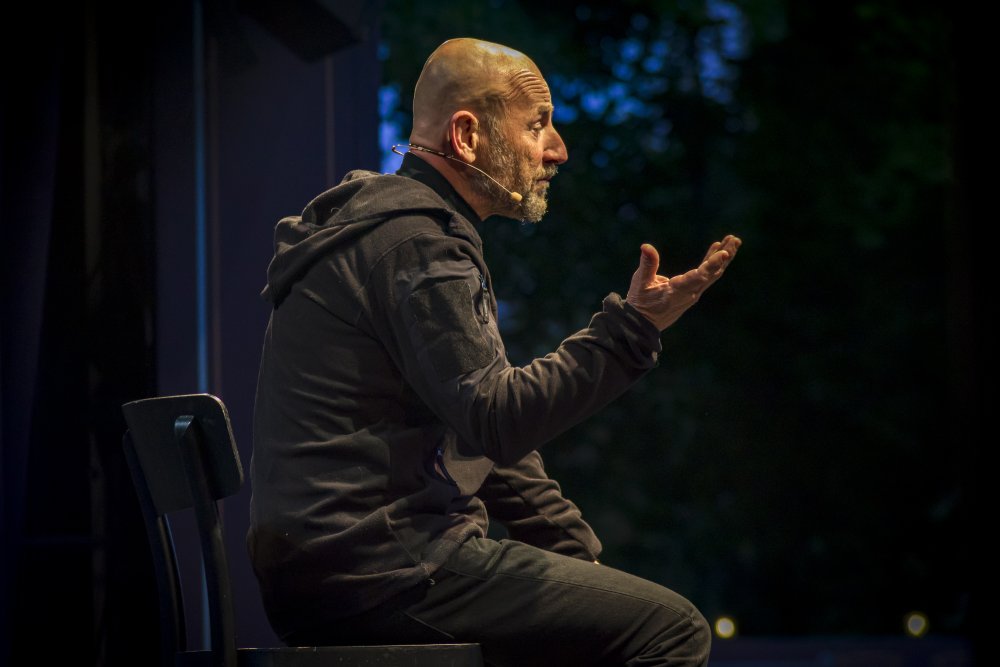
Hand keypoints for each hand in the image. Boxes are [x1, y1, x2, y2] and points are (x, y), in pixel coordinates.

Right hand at [625, 235, 740, 330]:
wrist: (644, 324)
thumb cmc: (640, 302)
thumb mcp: (640, 282)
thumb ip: (647, 264)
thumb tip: (646, 246)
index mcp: (677, 290)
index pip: (698, 276)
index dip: (712, 264)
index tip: (724, 253)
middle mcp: (690, 293)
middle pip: (713, 273)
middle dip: (725, 256)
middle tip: (735, 240)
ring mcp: (693, 294)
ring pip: (713, 275)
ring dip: (724, 258)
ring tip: (733, 241)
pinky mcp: (693, 292)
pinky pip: (707, 276)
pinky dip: (713, 263)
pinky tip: (718, 250)